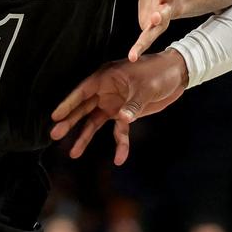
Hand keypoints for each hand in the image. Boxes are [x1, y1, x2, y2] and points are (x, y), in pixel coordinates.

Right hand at [49, 49, 188, 164]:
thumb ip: (132, 105)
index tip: (55, 116)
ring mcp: (115, 103)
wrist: (176, 75)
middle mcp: (107, 91)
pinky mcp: (127, 113)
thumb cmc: (157, 72)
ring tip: (73, 153)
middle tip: (55, 134)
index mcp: (106, 78)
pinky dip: (120, 144)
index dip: (68, 104)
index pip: (82, 92)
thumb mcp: (145, 87)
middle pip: (84, 108)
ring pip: (95, 122)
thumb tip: (122, 120)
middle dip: (70, 122)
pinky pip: (119, 131)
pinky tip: (119, 158)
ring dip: (86, 137)